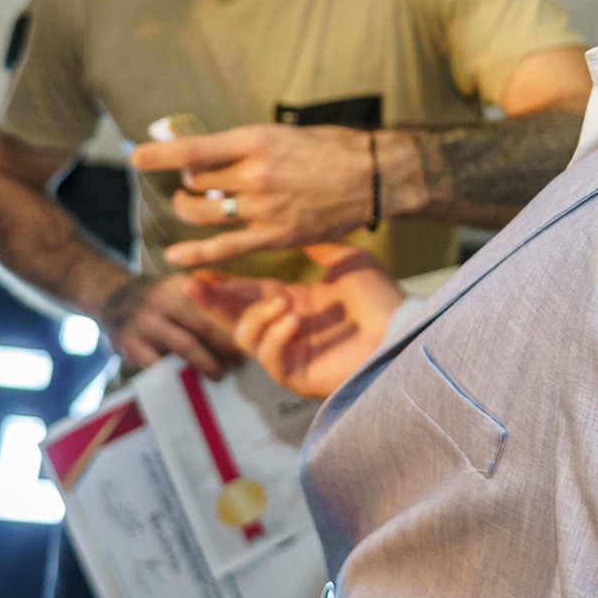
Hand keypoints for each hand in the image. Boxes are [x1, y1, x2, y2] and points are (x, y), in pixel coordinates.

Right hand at [101, 273, 243, 379]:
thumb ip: (209, 295)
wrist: (113, 299)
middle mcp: (164, 300)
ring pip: (185, 346)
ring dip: (207, 364)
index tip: (253, 337)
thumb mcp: (181, 287)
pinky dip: (175, 378)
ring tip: (220, 376)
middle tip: (241, 363)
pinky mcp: (131, 344)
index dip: (235, 321)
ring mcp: (146, 322)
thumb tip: (251, 317)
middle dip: (226, 347)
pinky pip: (158, 366)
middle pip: (203, 325)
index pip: (215, 302)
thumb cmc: (161, 299)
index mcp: (182, 285)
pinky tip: (189, 386)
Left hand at [129, 124, 378, 266]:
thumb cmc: (330, 148)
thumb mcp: (282, 132)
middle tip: (190, 181)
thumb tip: (202, 148)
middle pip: (197, 183)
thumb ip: (242, 144)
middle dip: (187, 183)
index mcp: (256, 141)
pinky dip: (197, 254)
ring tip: (188, 206)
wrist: (374, 175)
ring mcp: (264, 208)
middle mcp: (255, 174)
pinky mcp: (276, 235)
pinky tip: (177, 257)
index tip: (136, 157)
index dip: (160, 155)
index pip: (194, 149)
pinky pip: (226, 248)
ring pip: (205, 213)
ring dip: (189, 210)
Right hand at [186, 244, 405, 397]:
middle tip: (191, 285)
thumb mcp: (344, 260)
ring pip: (248, 339)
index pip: (248, 294)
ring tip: (284, 302)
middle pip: (235, 318)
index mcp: (295, 304)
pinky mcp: (298, 377)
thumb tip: (289, 221)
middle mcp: (288, 330)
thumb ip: (314, 245)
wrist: (405, 328)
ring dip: (258, 316)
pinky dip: (277, 337)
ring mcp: (292, 355)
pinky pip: (270, 360)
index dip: (222, 284)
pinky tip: (294, 320)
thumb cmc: (381, 298)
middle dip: (212, 303)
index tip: (198, 269)